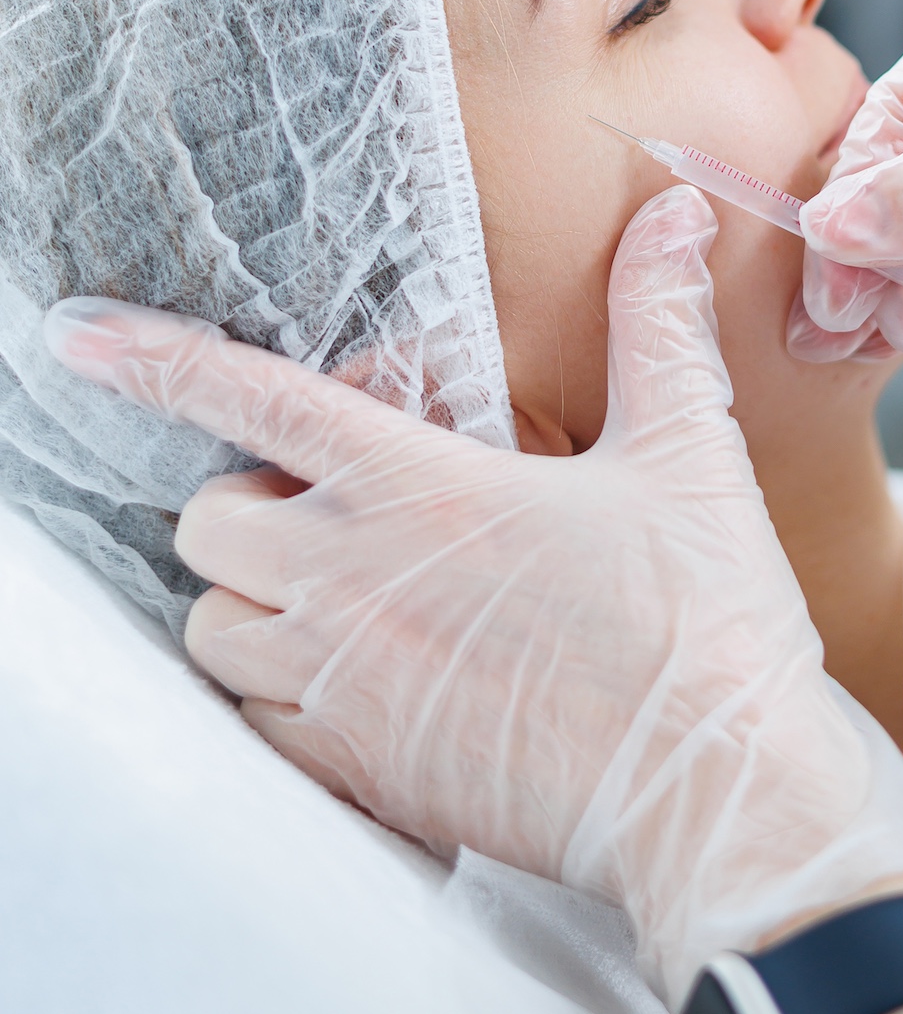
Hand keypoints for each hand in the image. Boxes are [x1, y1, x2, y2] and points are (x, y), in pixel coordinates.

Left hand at [45, 186, 902, 1007]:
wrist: (713, 795)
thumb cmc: (701, 622)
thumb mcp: (686, 455)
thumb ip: (656, 326)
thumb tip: (674, 218)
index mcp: (421, 487)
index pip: (254, 401)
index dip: (155, 359)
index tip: (79, 337)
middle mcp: (354, 582)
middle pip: (205, 526)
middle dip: (245, 510)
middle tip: (334, 516)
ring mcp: (344, 685)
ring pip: (211, 631)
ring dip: (252, 607)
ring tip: (344, 604)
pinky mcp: (358, 774)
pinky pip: (253, 729)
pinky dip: (281, 702)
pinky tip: (364, 692)